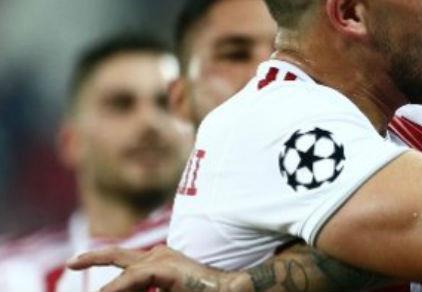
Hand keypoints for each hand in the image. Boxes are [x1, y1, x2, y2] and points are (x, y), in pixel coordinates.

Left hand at [68, 245, 244, 291]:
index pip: (123, 263)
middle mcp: (157, 255)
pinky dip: (120, 288)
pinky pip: (135, 278)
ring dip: (113, 290)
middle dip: (92, 258)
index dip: (102, 263)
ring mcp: (162, 259)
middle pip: (117, 255)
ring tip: (100, 286)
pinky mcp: (165, 268)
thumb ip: (140, 290)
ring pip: (126, 274)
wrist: (228, 291)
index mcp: (157, 263)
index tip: (81, 267)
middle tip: (71, 263)